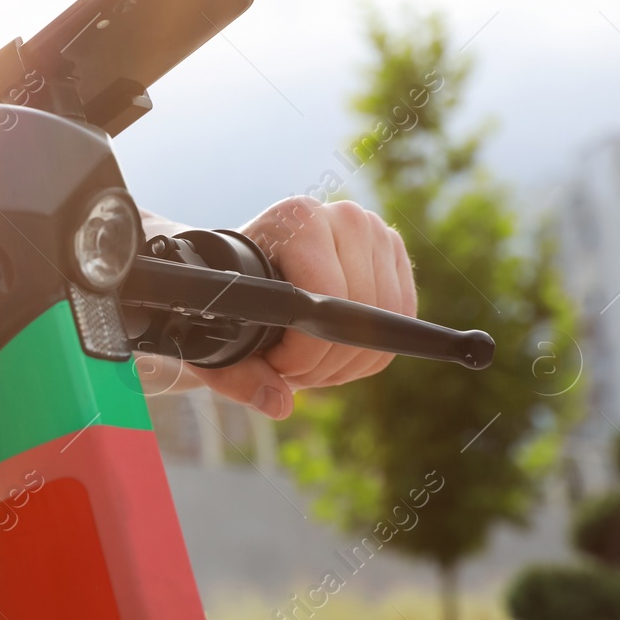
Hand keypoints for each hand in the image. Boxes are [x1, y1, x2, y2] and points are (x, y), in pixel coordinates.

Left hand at [189, 196, 413, 419]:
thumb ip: (238, 375)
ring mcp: (377, 234)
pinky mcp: (396, 257)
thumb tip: (278, 403)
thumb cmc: (230, 297)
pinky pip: (401, 325)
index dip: (303, 352)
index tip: (274, 364)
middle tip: (288, 370)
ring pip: (383, 329)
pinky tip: (331, 348)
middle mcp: (345, 217)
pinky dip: (368, 352)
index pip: (327, 302)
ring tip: (305, 359)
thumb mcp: (218, 336)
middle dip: (323, 363)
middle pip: (360, 319)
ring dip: (345, 362)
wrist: (245, 265)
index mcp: (299, 218)